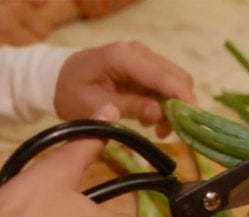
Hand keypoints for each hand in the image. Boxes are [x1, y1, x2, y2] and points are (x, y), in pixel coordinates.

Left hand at [54, 41, 197, 137]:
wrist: (56, 78)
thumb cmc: (71, 92)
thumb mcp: (95, 106)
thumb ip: (129, 107)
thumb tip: (159, 115)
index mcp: (124, 58)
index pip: (164, 76)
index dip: (182, 97)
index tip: (192, 119)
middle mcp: (138, 52)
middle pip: (176, 76)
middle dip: (179, 105)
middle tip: (167, 131)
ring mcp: (143, 58)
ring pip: (175, 81)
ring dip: (173, 106)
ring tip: (158, 129)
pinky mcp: (144, 67)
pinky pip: (165, 84)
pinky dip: (165, 102)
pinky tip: (151, 119)